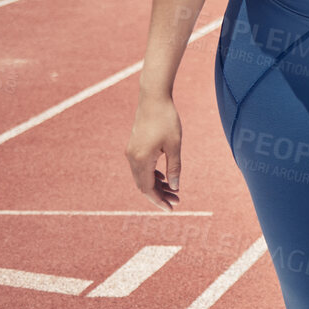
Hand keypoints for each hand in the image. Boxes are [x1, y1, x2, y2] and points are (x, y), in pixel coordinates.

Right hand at [126, 94, 182, 210]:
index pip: (148, 188)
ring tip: (174, 191)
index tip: (171, 209)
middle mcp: (132, 159)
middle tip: (176, 201)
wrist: (153, 99)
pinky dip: (152, 175)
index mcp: (141, 160)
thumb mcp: (175, 145)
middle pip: (144, 185)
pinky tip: (164, 177)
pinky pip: (141, 168)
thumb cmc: (167, 120)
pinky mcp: (134, 147)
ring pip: (142, 177)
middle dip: (159, 195)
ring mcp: (131, 153)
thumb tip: (175, 187)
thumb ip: (174, 167)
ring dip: (156, 185)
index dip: (159, 201)